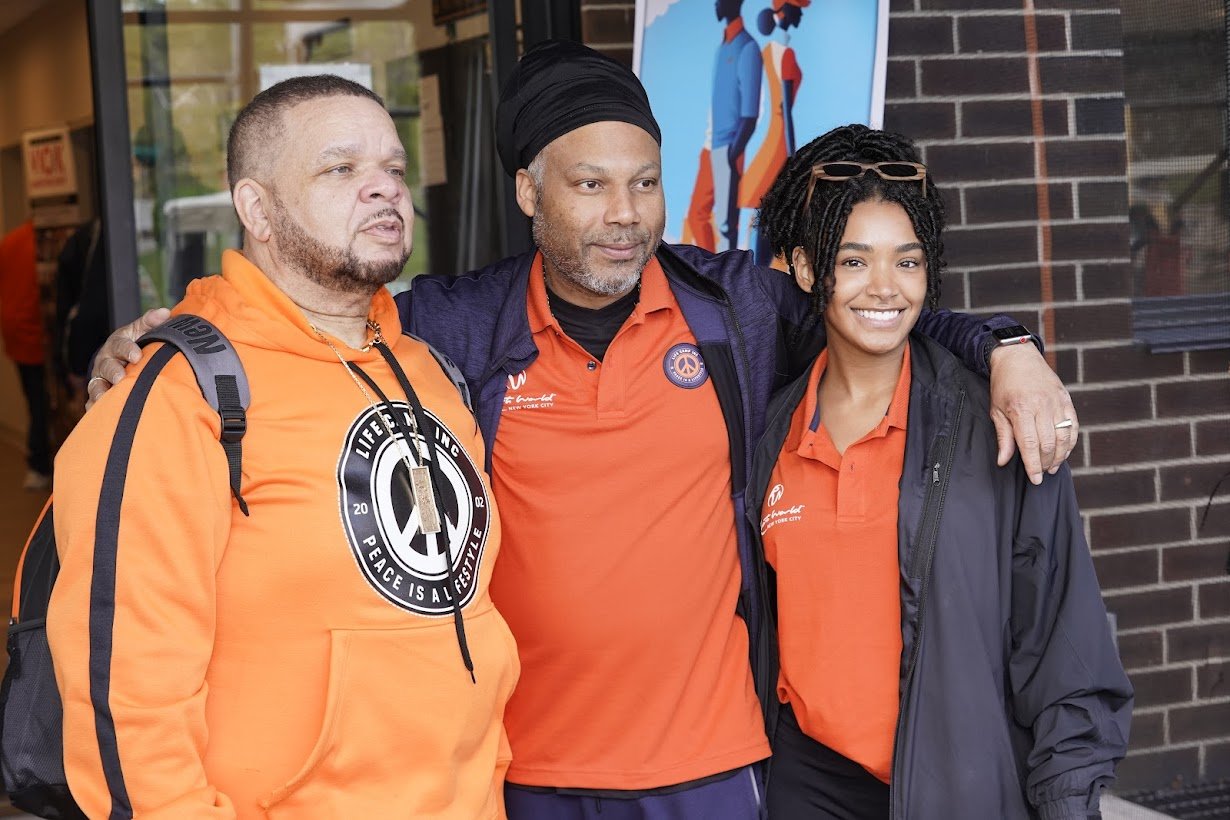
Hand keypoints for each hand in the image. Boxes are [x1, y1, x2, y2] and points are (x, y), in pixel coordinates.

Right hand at [86, 307, 171, 408]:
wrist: (121, 360)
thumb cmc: (135, 344)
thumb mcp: (142, 331)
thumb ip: (151, 322)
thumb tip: (165, 312)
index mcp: (117, 344)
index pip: (120, 344)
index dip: (127, 349)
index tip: (137, 355)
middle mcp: (105, 362)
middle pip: (106, 367)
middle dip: (113, 372)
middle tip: (121, 378)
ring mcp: (100, 378)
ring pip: (96, 385)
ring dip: (101, 392)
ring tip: (107, 400)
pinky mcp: (98, 394)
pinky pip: (93, 402)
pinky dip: (95, 409)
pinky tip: (102, 414)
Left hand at [989, 343, 1077, 484]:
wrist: (1018, 358)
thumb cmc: (1003, 385)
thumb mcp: (996, 410)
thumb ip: (1003, 437)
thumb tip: (1003, 461)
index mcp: (1021, 409)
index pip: (1031, 445)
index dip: (1034, 465)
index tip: (1035, 479)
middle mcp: (1042, 406)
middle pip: (1049, 444)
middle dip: (1045, 463)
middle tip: (1041, 474)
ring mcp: (1056, 402)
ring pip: (1064, 437)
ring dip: (1060, 456)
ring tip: (1052, 467)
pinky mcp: (1066, 400)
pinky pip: (1073, 426)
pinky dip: (1071, 442)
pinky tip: (1064, 452)